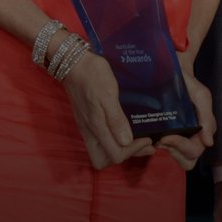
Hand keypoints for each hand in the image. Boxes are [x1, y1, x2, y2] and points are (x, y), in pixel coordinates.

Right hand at [62, 48, 154, 168]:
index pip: (115, 155)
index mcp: (95, 128)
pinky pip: (101, 139)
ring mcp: (87, 127)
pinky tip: (127, 129)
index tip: (147, 138)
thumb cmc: (94, 76)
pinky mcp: (88, 120)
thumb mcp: (108, 95)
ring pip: (103, 150)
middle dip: (127, 155)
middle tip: (145, 143)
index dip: (133, 151)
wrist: (74, 62)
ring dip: (122, 149)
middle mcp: (90, 132)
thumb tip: (126, 142)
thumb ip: (116, 119)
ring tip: (141, 139)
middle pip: (105, 159)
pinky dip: (115, 140)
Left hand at [156, 57, 215, 170]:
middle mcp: (193, 136)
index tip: (168, 135)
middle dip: (175, 150)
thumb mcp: (201, 96)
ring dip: (168, 152)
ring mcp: (180, 137)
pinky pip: (166, 151)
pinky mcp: (167, 135)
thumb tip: (209, 143)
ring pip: (178, 159)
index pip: (195, 151)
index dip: (181, 146)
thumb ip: (207, 118)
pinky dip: (158, 148)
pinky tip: (152, 136)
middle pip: (188, 160)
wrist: (171, 71)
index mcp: (202, 129)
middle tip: (162, 138)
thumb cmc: (188, 83)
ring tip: (158, 137)